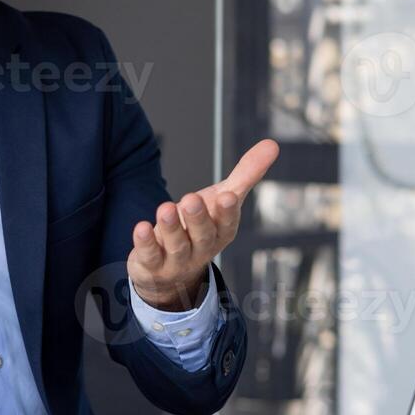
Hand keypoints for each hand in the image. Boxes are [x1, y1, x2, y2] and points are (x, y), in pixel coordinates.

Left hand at [127, 139, 279, 310]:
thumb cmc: (202, 226)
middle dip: (198, 219)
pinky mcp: (152, 264)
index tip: (228, 196)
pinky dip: (146, 242)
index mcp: (221, 232)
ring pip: (176, 245)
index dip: (227, 212)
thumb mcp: (223, 199)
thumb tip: (272, 144)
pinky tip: (142, 227)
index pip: (227, 224)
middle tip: (191, 199)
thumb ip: (246, 173)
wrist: (173, 270)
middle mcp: (202, 248)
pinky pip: (150, 255)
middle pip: (202, 236)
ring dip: (171, 228)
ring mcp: (177, 260)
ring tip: (164, 209)